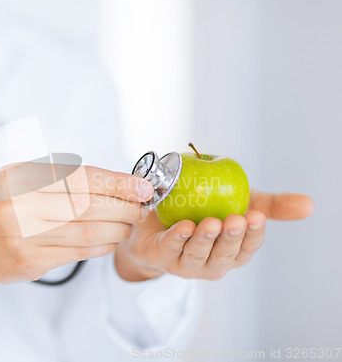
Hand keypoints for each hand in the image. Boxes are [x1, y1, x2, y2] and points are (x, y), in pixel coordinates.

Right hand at [0, 164, 153, 298]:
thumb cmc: (1, 206)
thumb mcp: (20, 179)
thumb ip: (60, 178)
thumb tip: (116, 183)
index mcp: (19, 177)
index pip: (79, 177)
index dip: (117, 182)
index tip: (142, 186)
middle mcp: (18, 205)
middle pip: (86, 205)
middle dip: (123, 207)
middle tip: (140, 207)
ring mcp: (22, 236)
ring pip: (86, 232)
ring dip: (117, 228)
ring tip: (129, 224)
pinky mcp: (29, 262)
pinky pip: (78, 253)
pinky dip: (102, 246)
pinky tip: (111, 240)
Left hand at [115, 189, 314, 281]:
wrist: (159, 216)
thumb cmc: (206, 211)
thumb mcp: (240, 202)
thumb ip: (271, 206)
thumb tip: (309, 205)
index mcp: (234, 252)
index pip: (248, 247)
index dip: (253, 234)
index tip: (257, 216)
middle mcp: (213, 263)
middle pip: (225, 255)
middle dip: (231, 239)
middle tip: (236, 219)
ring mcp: (187, 264)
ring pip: (198, 255)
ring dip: (205, 240)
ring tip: (211, 223)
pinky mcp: (162, 257)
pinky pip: (171, 248)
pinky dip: (177, 239)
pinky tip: (184, 226)